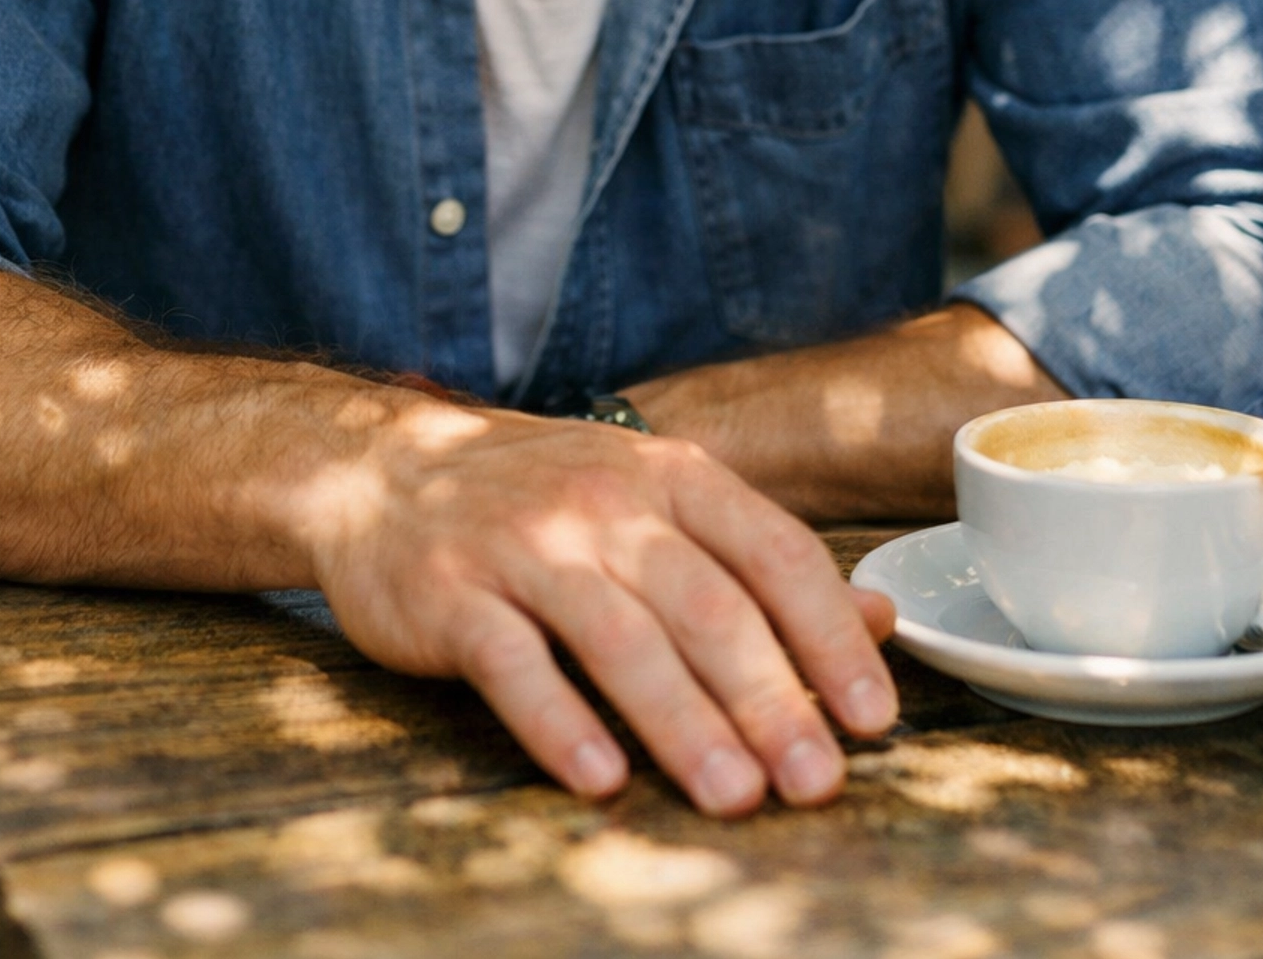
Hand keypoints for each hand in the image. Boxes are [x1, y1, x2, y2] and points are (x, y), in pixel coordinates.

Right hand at [296, 395, 896, 816]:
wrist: (384, 466)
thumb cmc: (543, 498)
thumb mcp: (655, 500)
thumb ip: (759, 559)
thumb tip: (878, 622)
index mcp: (668, 477)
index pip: (772, 550)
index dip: (827, 636)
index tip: (874, 718)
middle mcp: (601, 501)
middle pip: (704, 604)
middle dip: (769, 699)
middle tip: (815, 782)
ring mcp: (522, 544)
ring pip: (619, 636)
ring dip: (682, 721)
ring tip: (735, 796)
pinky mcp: (450, 594)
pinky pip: (512, 662)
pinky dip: (559, 721)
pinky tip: (600, 777)